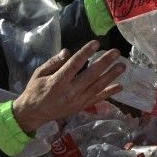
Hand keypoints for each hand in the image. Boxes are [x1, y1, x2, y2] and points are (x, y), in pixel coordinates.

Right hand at [11, 42, 125, 134]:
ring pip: (97, 87)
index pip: (74, 64)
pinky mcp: (81, 107)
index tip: (96, 43)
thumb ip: (53, 62)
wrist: (33, 114)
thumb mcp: (39, 73)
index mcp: (57, 81)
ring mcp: (77, 100)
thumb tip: (67, 52)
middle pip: (90, 75)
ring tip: (122, 66)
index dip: (86, 53)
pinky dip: (109, 93)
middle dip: (104, 63)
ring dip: (111, 76)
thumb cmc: (35, 90)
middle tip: (116, 52)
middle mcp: (70, 91)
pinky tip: (120, 86)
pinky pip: (97, 99)